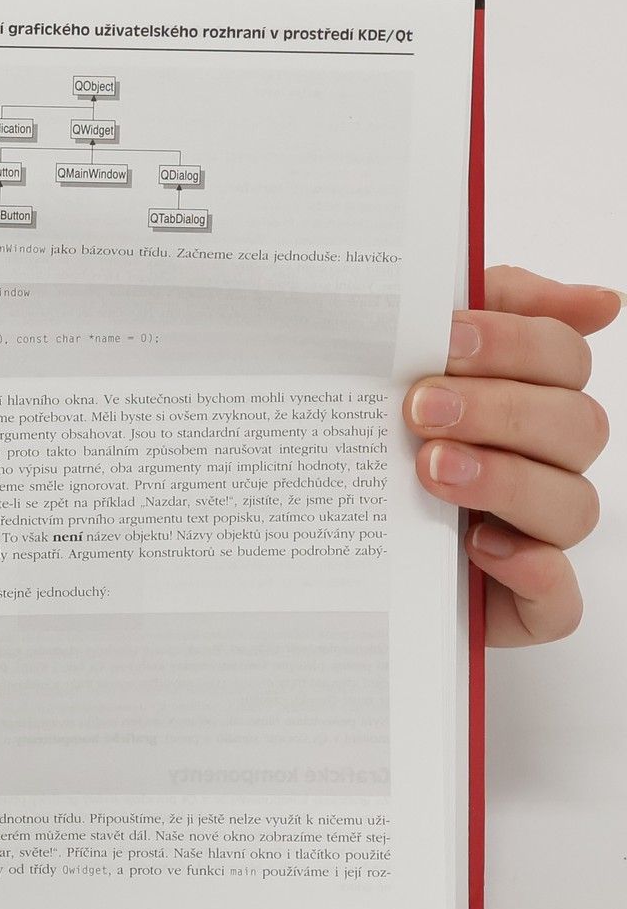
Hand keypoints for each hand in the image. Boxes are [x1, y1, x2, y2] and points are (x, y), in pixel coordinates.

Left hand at [406, 266, 618, 645]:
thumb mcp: (407, 354)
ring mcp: (536, 536)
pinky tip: (480, 547)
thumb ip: (489, 303)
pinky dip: (533, 576)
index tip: (444, 340)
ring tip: (431, 470)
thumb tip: (602, 303)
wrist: (311, 530)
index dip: (514, 343)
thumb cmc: (372, 431)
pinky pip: (558, 604)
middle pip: (576, 427)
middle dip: (502, 410)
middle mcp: (543, 465)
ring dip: (508, 482)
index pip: (562, 358)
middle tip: (421, 409)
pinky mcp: (516, 605)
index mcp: (528, 398)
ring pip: (573, 507)